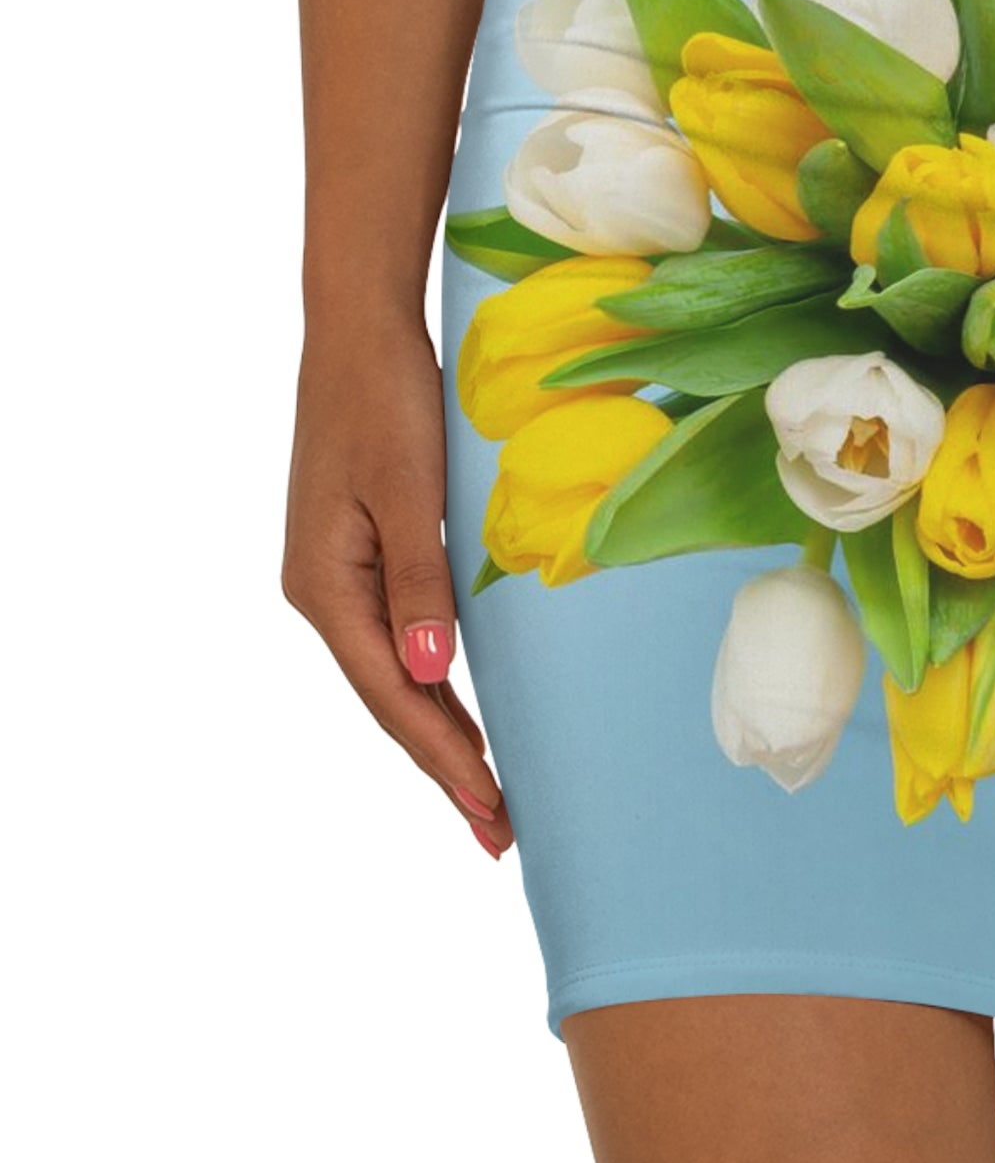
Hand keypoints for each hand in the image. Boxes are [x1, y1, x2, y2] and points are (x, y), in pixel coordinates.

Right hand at [283, 311, 512, 858]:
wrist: (360, 329)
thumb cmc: (387, 398)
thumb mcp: (407, 492)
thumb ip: (419, 585)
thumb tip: (430, 674)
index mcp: (326, 587)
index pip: (394, 695)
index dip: (446, 758)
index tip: (493, 811)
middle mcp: (324, 592)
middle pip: (392, 699)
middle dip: (447, 767)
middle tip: (502, 832)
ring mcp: (341, 575)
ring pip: (396, 674)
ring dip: (442, 733)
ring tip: (488, 794)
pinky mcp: (364, 553)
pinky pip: (399, 639)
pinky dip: (433, 684)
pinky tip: (461, 713)